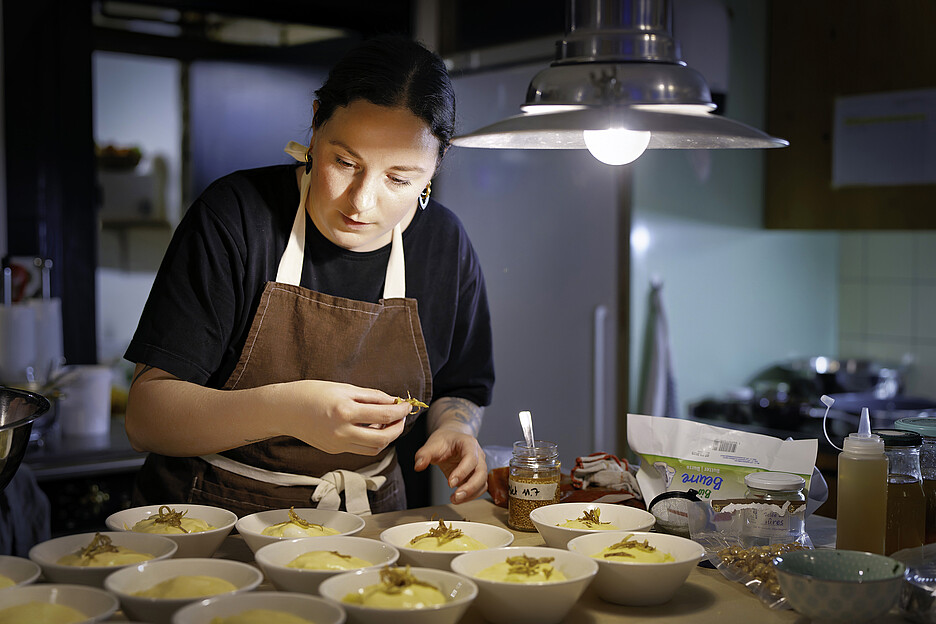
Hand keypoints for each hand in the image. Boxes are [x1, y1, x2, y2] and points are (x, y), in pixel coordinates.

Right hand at [282, 380, 411, 455]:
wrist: (284, 409)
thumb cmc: (312, 393)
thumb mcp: (344, 388)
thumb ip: (371, 397)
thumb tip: (393, 402)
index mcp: (345, 411)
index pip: (384, 415)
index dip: (400, 411)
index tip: (407, 405)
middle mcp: (342, 431)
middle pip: (383, 438)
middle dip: (398, 428)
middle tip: (401, 417)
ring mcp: (337, 444)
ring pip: (374, 448)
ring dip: (386, 437)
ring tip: (387, 422)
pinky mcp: (334, 450)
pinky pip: (360, 449)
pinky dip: (371, 440)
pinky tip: (370, 427)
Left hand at [414, 429, 487, 503]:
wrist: (452, 439)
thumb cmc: (444, 441)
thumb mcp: (432, 444)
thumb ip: (424, 454)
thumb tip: (418, 466)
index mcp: (469, 444)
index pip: (471, 459)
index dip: (462, 472)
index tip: (450, 483)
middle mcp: (478, 455)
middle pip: (482, 473)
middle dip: (470, 487)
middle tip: (456, 497)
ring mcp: (480, 465)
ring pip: (483, 482)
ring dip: (471, 494)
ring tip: (454, 499)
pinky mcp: (477, 475)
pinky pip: (480, 488)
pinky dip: (471, 496)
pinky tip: (458, 498)